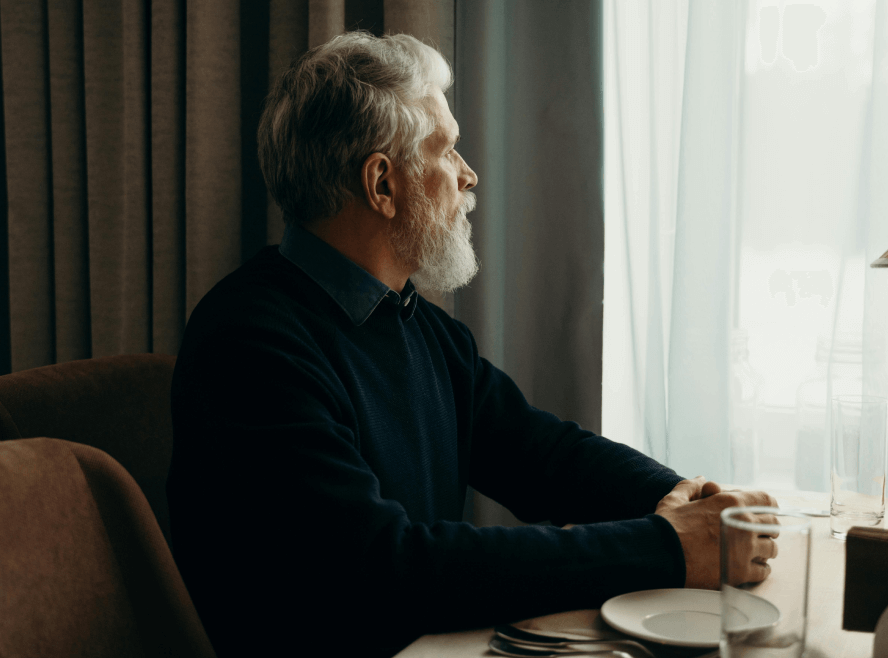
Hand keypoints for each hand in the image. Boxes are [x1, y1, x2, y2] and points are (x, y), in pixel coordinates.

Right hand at [655, 477, 777, 589]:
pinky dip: (758, 569)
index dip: (765, 505)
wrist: (660, 554)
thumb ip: (690, 487)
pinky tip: (748, 567)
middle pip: (772, 524)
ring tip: (752, 552)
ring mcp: (745, 549)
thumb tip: (701, 479)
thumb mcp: (675, 499)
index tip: (761, 512)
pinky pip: (763, 571)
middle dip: (765, 527)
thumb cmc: (667, 526)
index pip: (766, 500)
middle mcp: (744, 524)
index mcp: (730, 503)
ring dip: (763, 549)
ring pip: (771, 548)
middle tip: (754, 533)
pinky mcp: (741, 572)